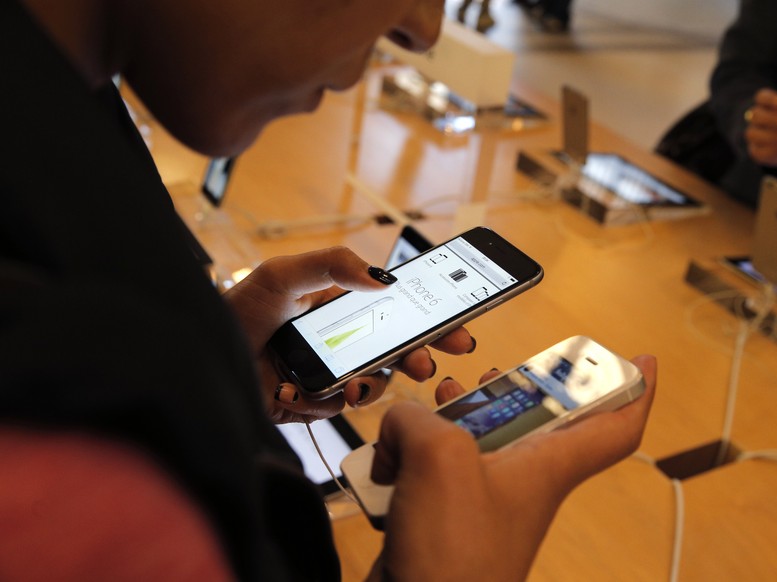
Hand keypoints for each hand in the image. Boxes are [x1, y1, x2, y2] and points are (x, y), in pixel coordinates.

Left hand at [222, 247, 475, 422]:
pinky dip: (327, 401)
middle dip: (417, 357)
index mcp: (339, 308)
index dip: (428, 321)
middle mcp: (339, 341)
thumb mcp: (282, 275)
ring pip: (370, 385)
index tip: (456, 327)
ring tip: (353, 385)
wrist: (197, 358)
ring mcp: (327, 374)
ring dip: (370, 385)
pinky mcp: (311, 404)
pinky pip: (335, 409)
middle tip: (431, 363)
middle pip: (394, 352)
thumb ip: (332, 265)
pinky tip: (307, 391)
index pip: (394, 313)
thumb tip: (383, 277)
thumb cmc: (237, 310)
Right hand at [368, 355, 656, 580]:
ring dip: (453, 417)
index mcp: (547, 464)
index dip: (637, 390)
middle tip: (498, 373)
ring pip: (479, 438)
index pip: (618, 427)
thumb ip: (419, 419)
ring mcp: (483, 496)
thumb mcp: (440, 457)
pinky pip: (436, 468)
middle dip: (515, 388)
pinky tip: (391, 458)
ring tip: (435, 404)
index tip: (643, 361)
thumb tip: (402, 424)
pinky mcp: (445, 512)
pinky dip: (414, 455)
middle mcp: (522, 478)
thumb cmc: (455, 555)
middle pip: (537, 419)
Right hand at [744, 70, 776, 166]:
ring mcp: (754, 134)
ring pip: (752, 133)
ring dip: (770, 136)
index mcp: (768, 103)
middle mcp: (757, 118)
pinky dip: (771, 150)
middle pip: (754, 115)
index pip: (761, 97)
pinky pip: (757, 151)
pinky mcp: (755, 150)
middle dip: (770, 119)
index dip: (769, 99)